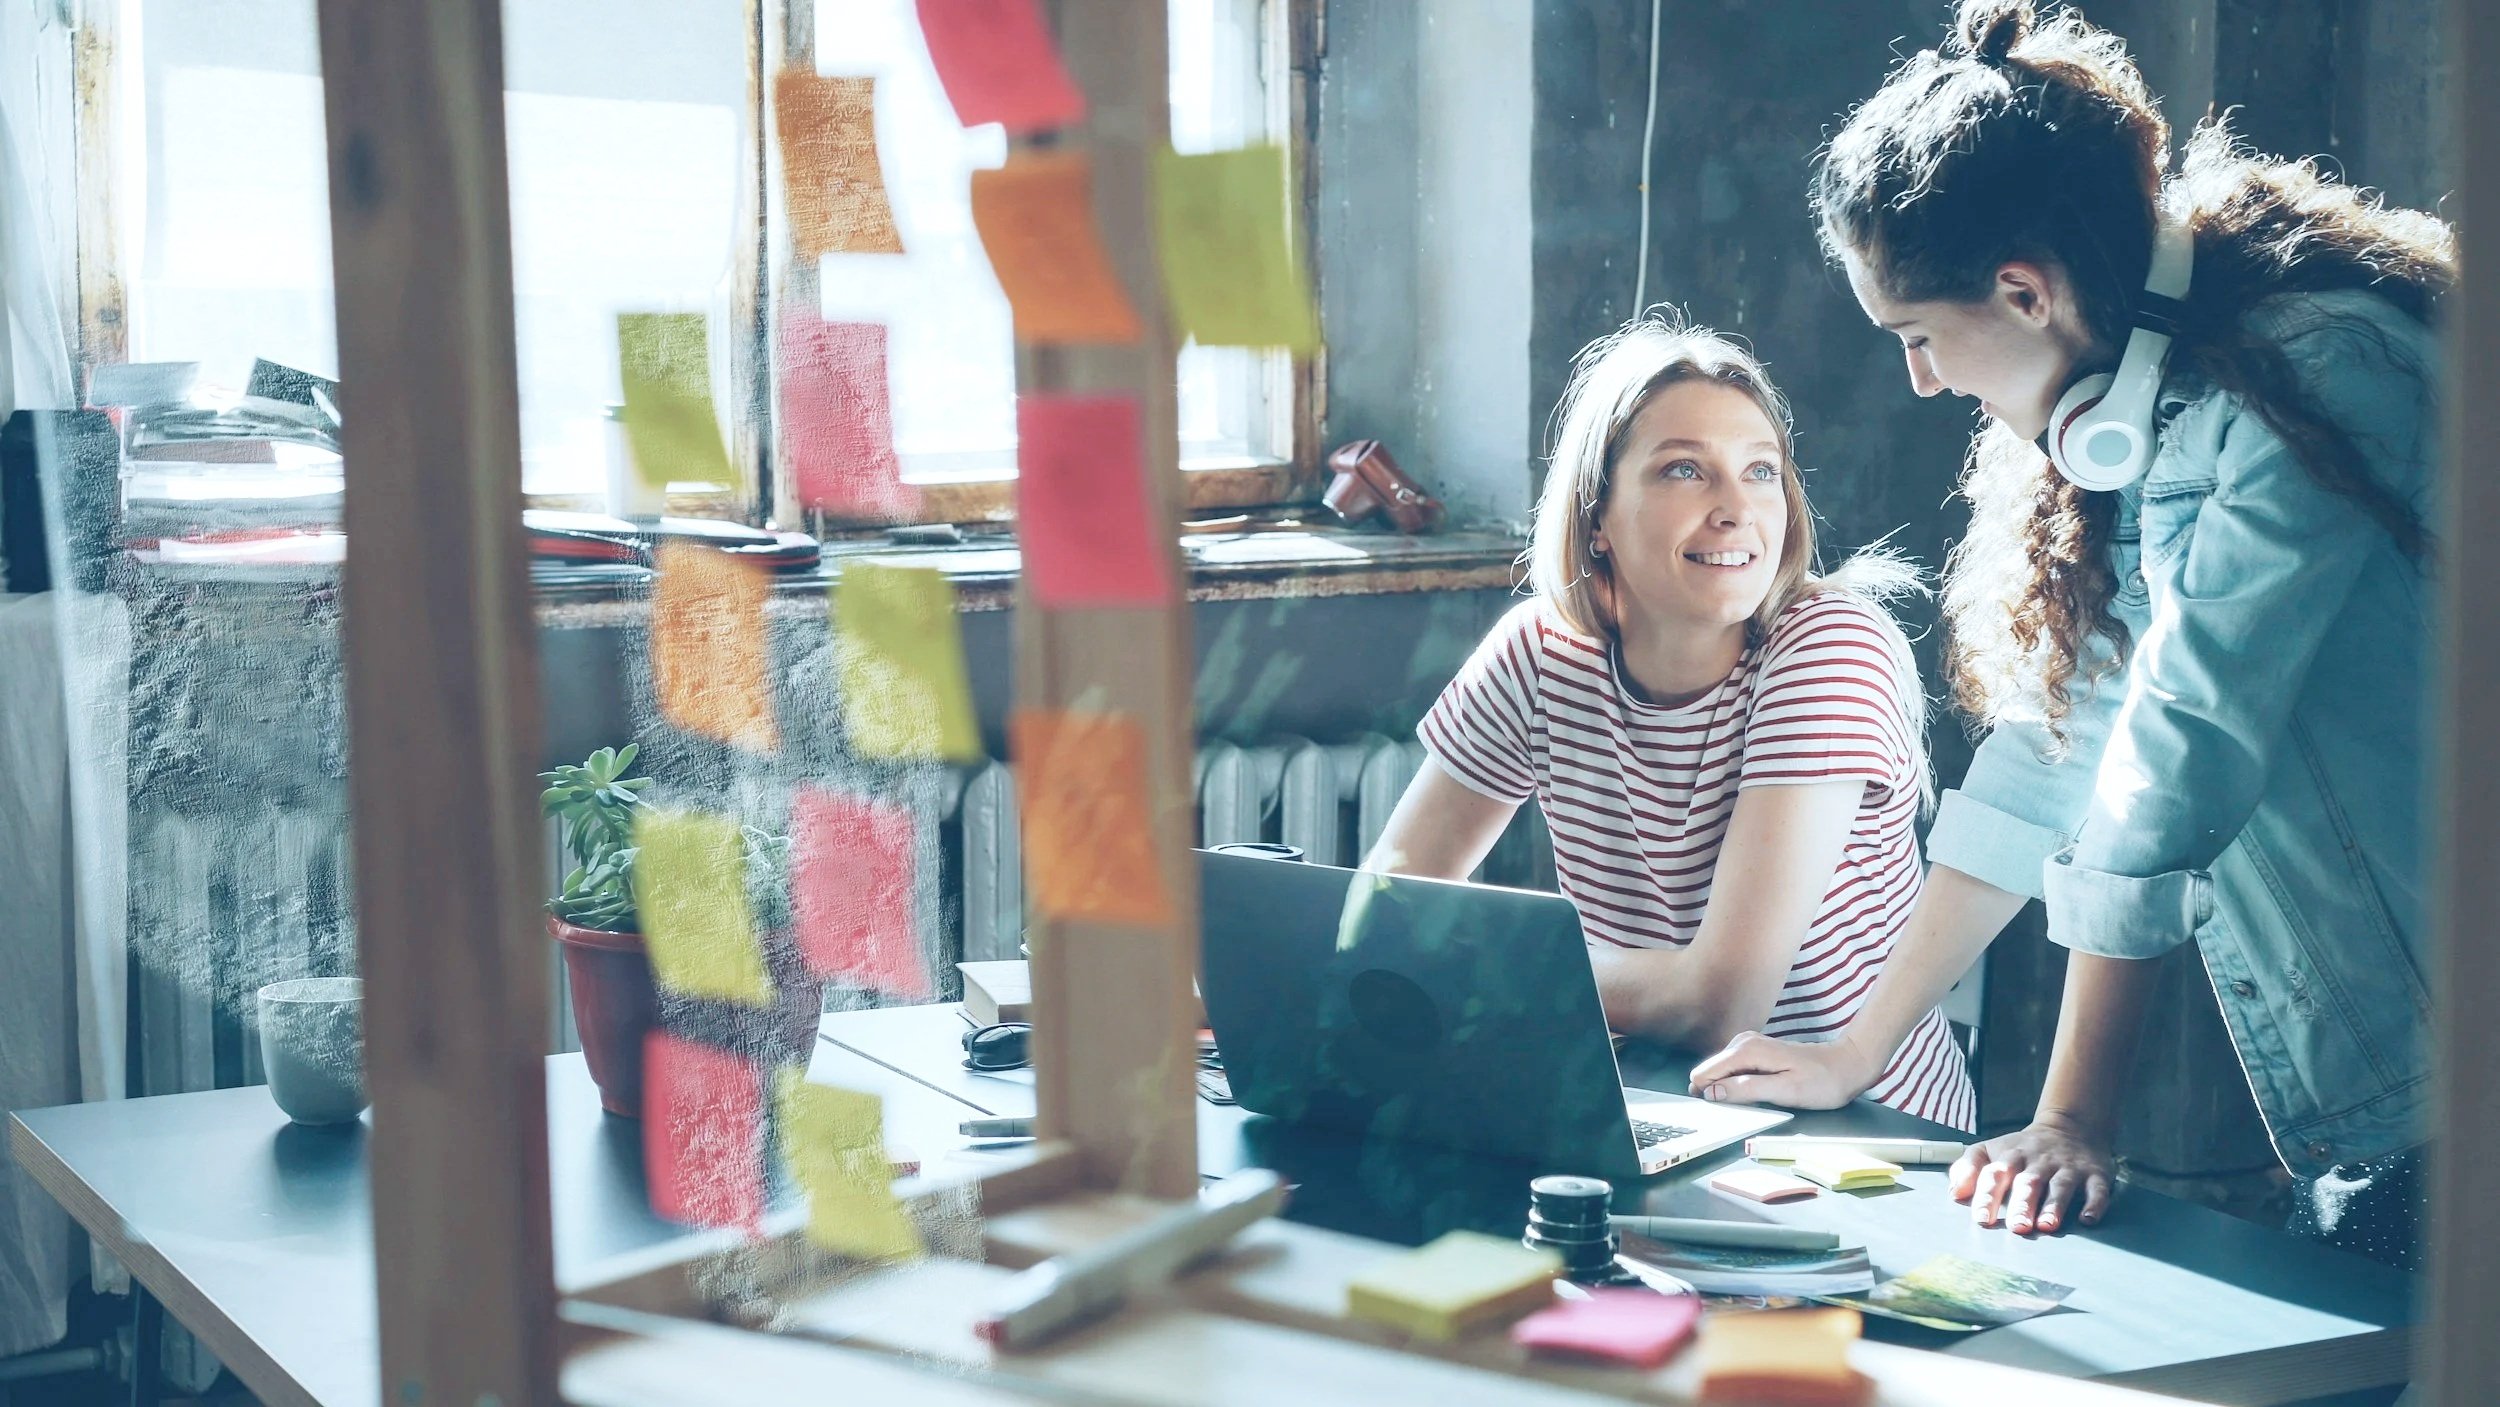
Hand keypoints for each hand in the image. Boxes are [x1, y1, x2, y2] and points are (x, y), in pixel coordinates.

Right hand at [1688, 1031, 1879, 1110]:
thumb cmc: (1822, 1082)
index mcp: (1746, 1051)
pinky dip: (1739, 1085)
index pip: (1704, 1074)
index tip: (1725, 1113)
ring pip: (1720, 1073)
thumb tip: (1711, 1092)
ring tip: (1757, 1103)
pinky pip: (1733, 1071)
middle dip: (1718, 1093)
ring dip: (1729, 1091)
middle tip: (1746, 1110)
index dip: (1708, 1096)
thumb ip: (1746, 1090)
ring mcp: (1748, 1045)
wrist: (1846, 1066)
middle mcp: (1742, 1043)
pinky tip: (1759, 1094)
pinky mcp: (1755, 1051)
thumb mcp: (1785, 1091)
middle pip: (1710, 1073)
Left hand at [1951, 1117, 2116, 1234]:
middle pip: (2029, 1183)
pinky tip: (2088, 1219)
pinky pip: (2097, 1189)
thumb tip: (1954, 1193)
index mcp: (2011, 1156)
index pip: (1996, 1174)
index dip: (1987, 1195)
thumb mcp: (1991, 1149)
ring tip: (2046, 1226)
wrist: (2070, 1127)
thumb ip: (1968, 1167)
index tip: (1981, 1219)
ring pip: (2061, 1187)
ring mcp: (2068, 1168)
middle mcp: (2040, 1162)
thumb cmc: (2022, 1149)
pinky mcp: (2095, 1175)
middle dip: (2022, 1205)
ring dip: (2054, 1207)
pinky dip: (2094, 1204)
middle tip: (2017, 1227)